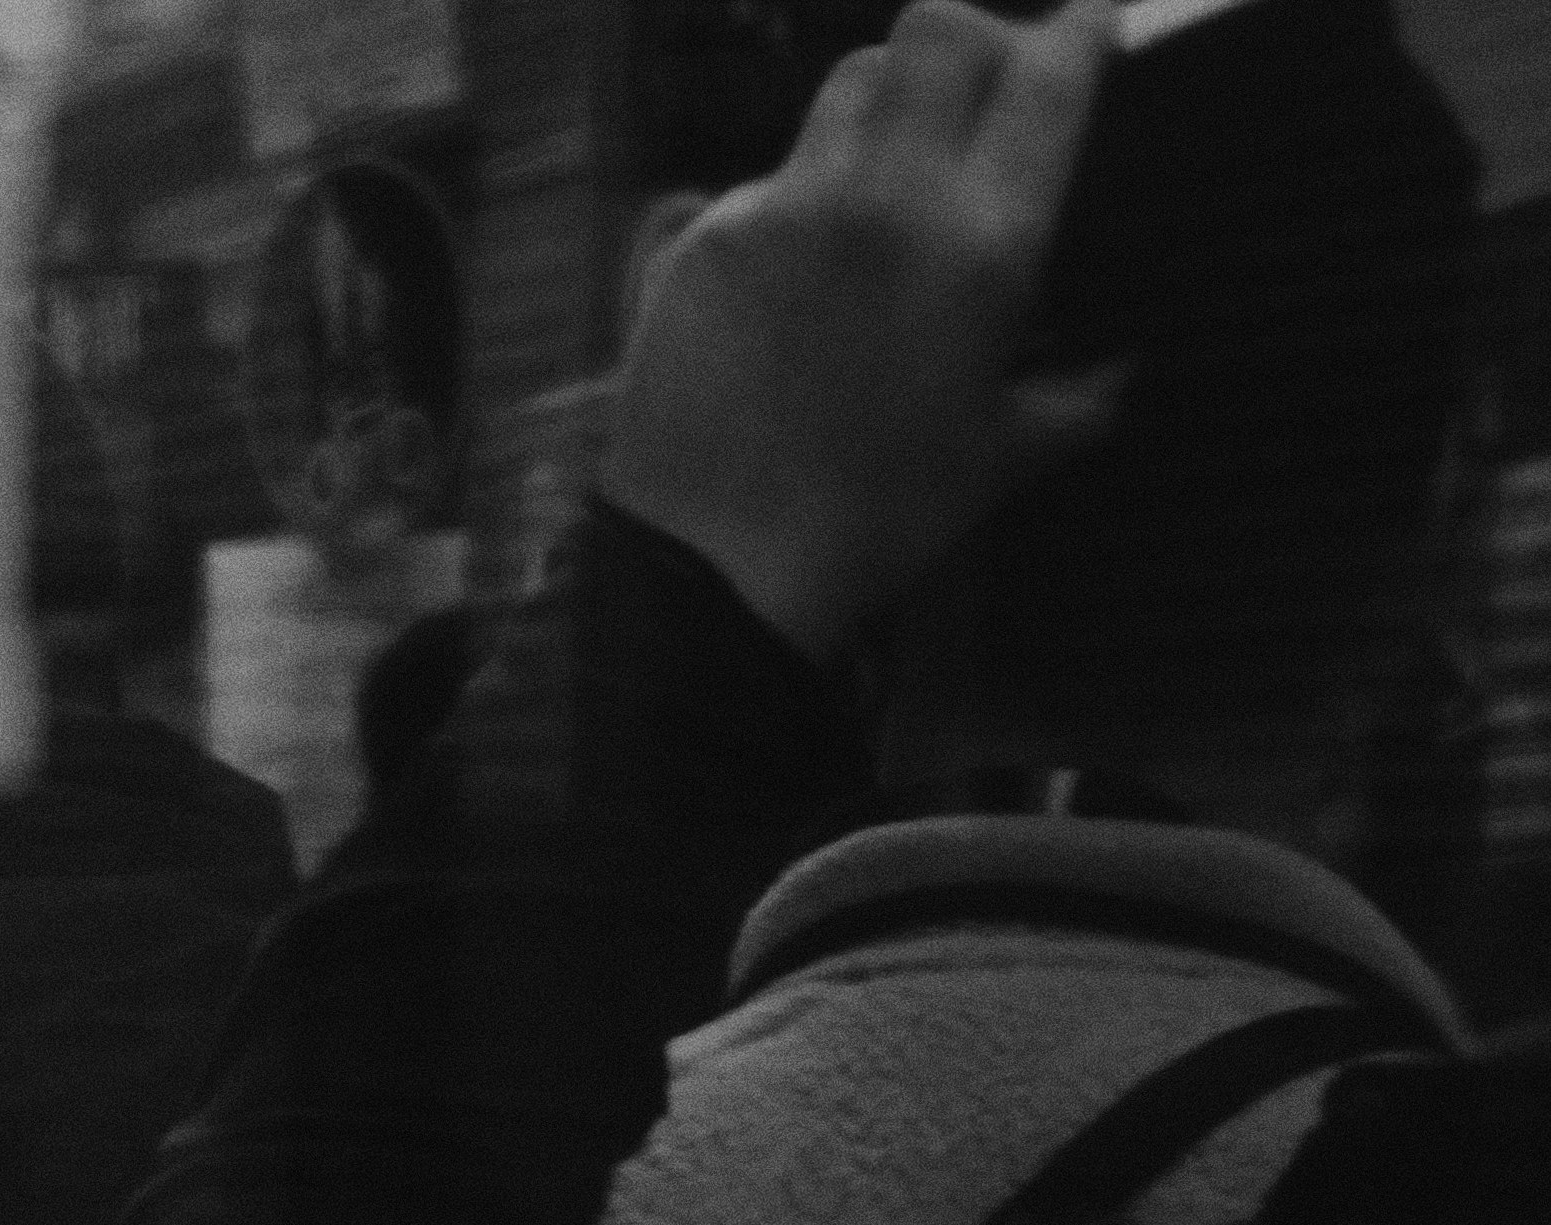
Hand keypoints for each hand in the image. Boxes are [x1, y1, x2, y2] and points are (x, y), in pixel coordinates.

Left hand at [597, 2, 1122, 659]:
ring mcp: (786, 209)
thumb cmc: (878, 519)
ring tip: (891, 165)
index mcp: (986, 241)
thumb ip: (1081, 395)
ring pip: (848, 83)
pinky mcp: (703, 236)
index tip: (1092, 19)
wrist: (717, 566)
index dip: (1081, 28)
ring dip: (885, 102)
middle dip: (971, 40)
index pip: (1049, 74)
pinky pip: (768, 176)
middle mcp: (887, 199)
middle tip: (981, 83)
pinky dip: (799, 199)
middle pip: (935, 30)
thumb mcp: (1007, 456)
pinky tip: (801, 266)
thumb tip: (1125, 369)